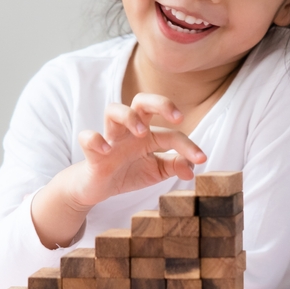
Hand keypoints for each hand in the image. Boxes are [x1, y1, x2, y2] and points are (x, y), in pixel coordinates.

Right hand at [71, 93, 206, 208]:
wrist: (97, 187)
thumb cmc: (129, 172)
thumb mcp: (157, 171)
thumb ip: (174, 166)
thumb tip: (192, 169)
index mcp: (149, 135)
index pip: (172, 133)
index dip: (189, 146)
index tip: (202, 159)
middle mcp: (130, 131)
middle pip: (142, 101)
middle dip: (161, 103)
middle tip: (177, 118)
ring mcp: (110, 138)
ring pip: (113, 110)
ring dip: (129, 116)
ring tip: (141, 133)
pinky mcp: (91, 151)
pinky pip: (87, 137)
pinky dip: (95, 140)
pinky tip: (107, 150)